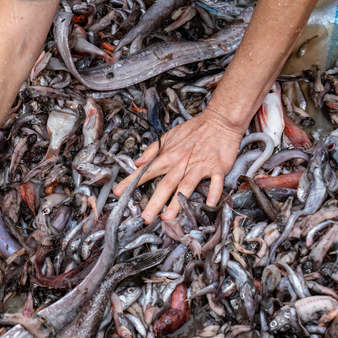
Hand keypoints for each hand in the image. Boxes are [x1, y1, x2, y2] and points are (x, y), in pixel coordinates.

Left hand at [112, 109, 243, 223]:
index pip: (146, 171)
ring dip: (178, 202)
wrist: (220, 120)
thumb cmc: (194, 129)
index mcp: (169, 156)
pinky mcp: (217, 167)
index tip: (118, 193)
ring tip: (168, 217)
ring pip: (186, 185)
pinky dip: (213, 192)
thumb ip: (153, 150)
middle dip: (154, 202)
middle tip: (145, 217)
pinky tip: (208, 203)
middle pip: (166, 184)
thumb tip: (137, 161)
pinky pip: (215, 181)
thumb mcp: (169, 135)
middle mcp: (182, 163)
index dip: (131, 182)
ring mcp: (200, 165)